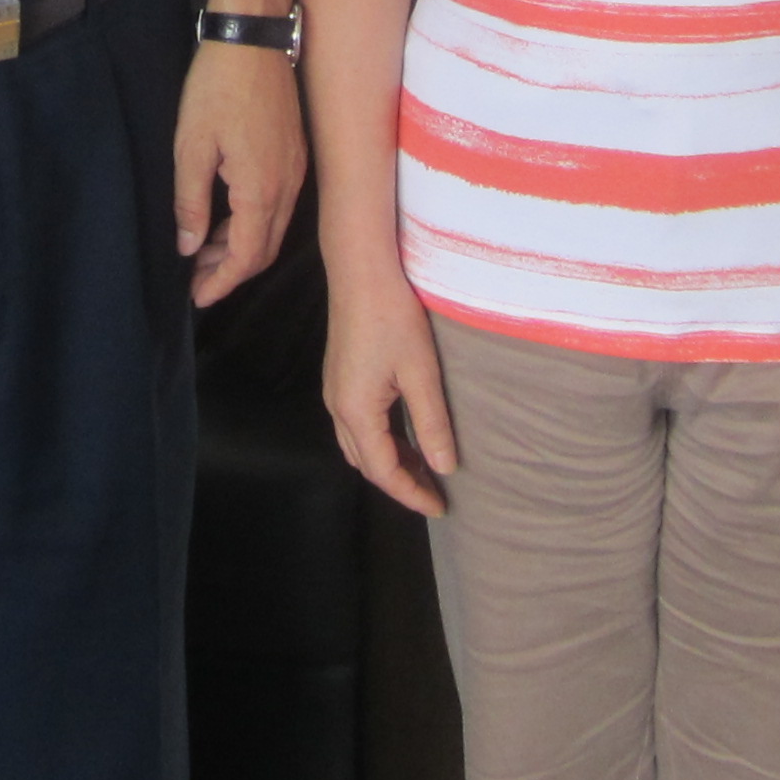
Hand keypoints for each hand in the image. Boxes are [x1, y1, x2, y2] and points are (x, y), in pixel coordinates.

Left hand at [172, 40, 304, 305]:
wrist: (253, 35)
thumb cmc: (217, 88)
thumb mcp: (191, 147)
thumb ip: (191, 202)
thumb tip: (189, 246)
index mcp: (262, 189)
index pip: (248, 255)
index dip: (223, 282)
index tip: (198, 297)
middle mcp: (288, 185)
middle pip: (265, 248)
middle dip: (232, 270)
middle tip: (198, 282)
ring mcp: (296, 168)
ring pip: (273, 226)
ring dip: (241, 245)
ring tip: (204, 251)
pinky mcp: (294, 151)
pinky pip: (278, 204)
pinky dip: (253, 221)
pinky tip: (226, 216)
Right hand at [320, 261, 458, 516]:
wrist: (361, 270)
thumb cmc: (393, 317)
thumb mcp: (420, 373)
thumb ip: (431, 424)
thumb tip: (445, 468)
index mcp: (356, 412)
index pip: (383, 472)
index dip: (412, 494)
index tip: (441, 508)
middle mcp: (337, 407)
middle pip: (365, 463)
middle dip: (399, 482)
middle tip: (435, 491)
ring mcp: (334, 391)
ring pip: (358, 445)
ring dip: (388, 462)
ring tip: (423, 467)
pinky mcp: (338, 376)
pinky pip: (355, 425)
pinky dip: (380, 441)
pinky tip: (403, 433)